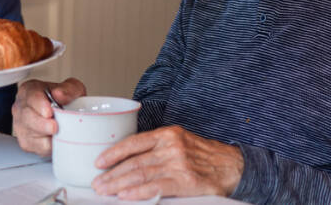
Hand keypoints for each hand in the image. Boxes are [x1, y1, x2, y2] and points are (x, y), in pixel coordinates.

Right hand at [11, 77, 86, 155]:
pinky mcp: (27, 143)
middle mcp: (21, 108)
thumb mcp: (72, 88)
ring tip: (58, 134)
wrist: (67, 113)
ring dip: (45, 137)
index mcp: (29, 90)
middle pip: (27, 117)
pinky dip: (48, 146)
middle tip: (54, 126)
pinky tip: (55, 140)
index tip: (49, 112)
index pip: (31, 96)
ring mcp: (21, 126)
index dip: (39, 105)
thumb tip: (59, 94)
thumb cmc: (66, 100)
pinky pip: (35, 148)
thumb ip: (67, 89)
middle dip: (41, 124)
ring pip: (29, 135)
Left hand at [91, 125, 243, 199]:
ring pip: (141, 174)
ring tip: (105, 191)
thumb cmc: (204, 155)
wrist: (233, 166)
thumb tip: (129, 159)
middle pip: (134, 162)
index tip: (99, 162)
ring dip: (119, 185)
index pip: (133, 142)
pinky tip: (125, 196)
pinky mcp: (185, 181)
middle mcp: (171, 146)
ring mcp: (177, 163)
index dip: (113, 153)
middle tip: (97, 183)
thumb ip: (158, 147)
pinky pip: (156, 187)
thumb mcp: (181, 141)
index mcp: (167, 134)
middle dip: (112, 174)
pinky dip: (138, 192)